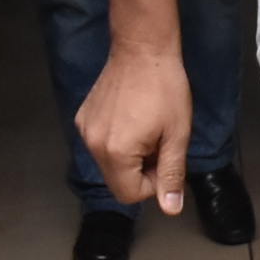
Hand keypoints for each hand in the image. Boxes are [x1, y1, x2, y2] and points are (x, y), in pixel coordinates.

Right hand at [79, 41, 194, 214]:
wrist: (143, 49)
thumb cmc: (165, 88)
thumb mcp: (177, 135)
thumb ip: (172, 174)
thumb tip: (171, 209)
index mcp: (116, 152)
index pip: (130, 194)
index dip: (153, 184)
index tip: (165, 159)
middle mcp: (93, 145)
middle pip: (117, 182)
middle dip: (141, 171)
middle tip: (158, 142)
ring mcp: (85, 130)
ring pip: (109, 164)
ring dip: (130, 157)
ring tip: (146, 129)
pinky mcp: (83, 119)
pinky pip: (101, 145)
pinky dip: (118, 142)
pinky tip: (132, 119)